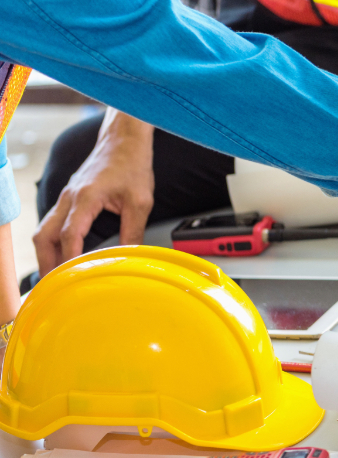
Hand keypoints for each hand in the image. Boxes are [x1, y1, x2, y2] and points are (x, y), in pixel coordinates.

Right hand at [34, 110, 153, 276]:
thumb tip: (131, 258)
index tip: (72, 278)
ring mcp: (66, 197)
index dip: (70, 259)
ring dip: (47, 253)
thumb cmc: (132, 165)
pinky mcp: (69, 197)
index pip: (71, 234)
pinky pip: (52, 223)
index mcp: (85, 197)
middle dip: (47, 262)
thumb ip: (133, 231)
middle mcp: (69, 197)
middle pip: (45, 235)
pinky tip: (61, 255)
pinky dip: (53, 242)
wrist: (123, 139)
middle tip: (54, 286)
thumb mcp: (141, 201)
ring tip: (56, 276)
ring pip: (44, 229)